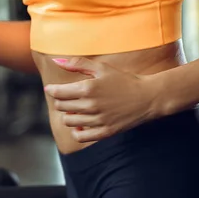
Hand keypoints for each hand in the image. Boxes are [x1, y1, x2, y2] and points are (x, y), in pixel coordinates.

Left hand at [45, 57, 162, 142]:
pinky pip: (80, 137)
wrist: (147, 97)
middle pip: (61, 107)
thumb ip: (77, 64)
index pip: (58, 93)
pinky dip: (76, 131)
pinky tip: (81, 124)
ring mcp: (98, 120)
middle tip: (67, 97)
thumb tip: (55, 60)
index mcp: (88, 88)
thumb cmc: (124, 80)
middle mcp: (90, 105)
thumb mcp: (101, 68)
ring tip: (75, 109)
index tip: (51, 89)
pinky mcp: (105, 132)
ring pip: (68, 121)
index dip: (51, 90)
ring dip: (68, 115)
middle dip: (60, 101)